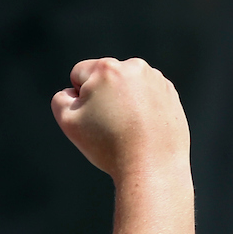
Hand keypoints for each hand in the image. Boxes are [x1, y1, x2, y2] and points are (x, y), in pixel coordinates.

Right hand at [51, 58, 188, 180]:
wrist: (151, 167)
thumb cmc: (108, 145)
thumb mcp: (68, 122)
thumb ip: (61, 99)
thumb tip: (73, 92)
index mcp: (106, 68)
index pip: (79, 74)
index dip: (79, 99)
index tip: (93, 119)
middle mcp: (134, 66)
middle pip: (105, 78)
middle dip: (103, 97)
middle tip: (110, 126)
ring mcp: (156, 79)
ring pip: (127, 86)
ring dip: (123, 101)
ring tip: (128, 129)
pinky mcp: (170, 94)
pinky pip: (147, 95)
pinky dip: (142, 108)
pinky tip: (143, 129)